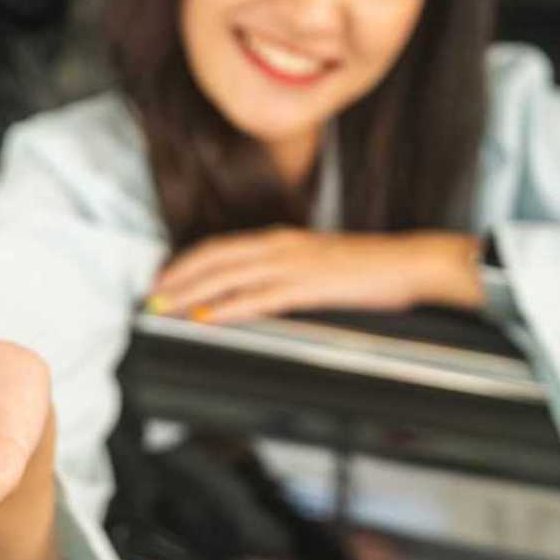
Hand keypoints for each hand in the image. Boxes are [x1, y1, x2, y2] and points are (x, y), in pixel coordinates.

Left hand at [148, 227, 484, 323]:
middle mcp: (278, 246)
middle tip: (150, 298)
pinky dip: (224, 309)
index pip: (220, 247)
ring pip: (226, 277)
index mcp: (280, 239)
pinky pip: (255, 299)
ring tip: (164, 309)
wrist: (409, 263)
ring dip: (190, 294)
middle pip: (213, 259)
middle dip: (177, 279)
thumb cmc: (368, 268)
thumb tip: (255, 291)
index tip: (162, 278)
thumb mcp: (317, 264)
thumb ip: (284, 273)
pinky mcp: (306, 287)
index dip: (186, 263)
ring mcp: (291, 265)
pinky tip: (204, 319)